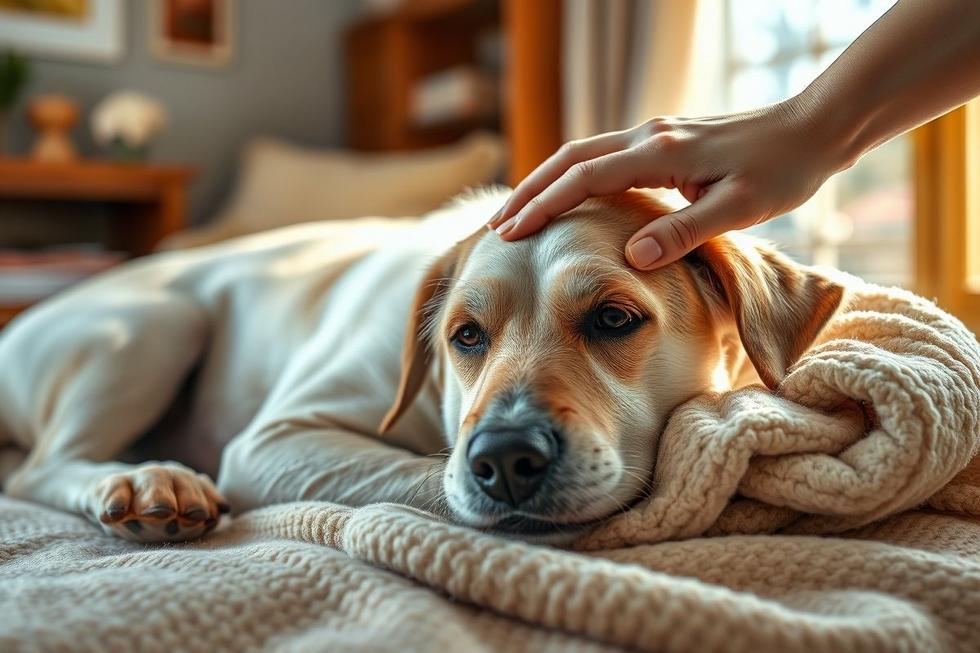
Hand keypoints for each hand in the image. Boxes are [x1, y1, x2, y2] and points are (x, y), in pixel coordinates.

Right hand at [488, 97, 848, 269]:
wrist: (812, 128)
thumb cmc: (783, 169)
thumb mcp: (740, 207)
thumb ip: (685, 230)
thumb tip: (630, 256)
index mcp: (660, 151)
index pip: (583, 179)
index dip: (543, 206)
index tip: (509, 234)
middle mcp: (648, 136)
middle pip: (568, 160)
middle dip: (528, 193)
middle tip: (495, 227)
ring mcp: (653, 135)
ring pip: (581, 155)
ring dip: (545, 183)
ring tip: (518, 215)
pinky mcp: (663, 142)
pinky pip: (602, 158)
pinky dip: (572, 179)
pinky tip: (566, 200)